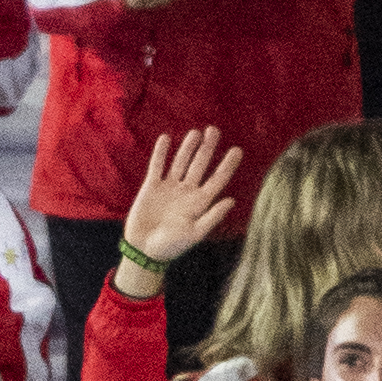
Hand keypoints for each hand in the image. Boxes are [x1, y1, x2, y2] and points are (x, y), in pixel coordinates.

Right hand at [120, 127, 243, 267]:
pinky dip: (161, 153)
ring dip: (188, 147)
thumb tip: (231, 200)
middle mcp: (187, 191)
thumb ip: (212, 216)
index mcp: (200, 202)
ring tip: (196, 132)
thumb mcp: (195, 234)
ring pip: (181, 162)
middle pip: (200, 165)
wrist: (144, 250)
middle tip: (214, 130)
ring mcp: (169, 187)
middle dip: (207, 148)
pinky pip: (157, 165)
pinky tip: (166, 138)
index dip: (227, 165)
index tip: (237, 150)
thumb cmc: (172, 246)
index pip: (217, 179)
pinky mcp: (151, 186)